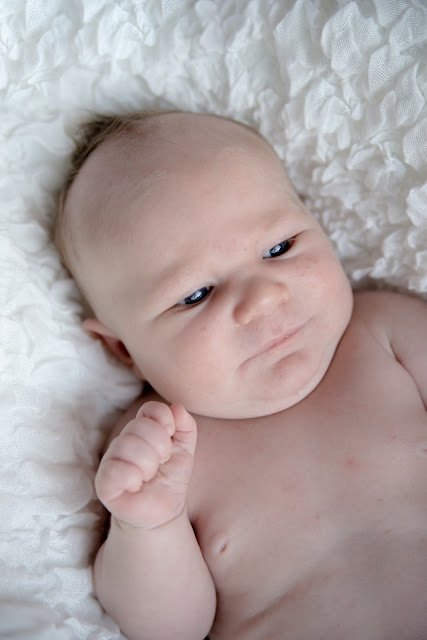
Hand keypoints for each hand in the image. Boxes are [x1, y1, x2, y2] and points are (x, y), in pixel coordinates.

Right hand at [95, 401, 196, 528]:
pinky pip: (115, 470)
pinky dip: (132, 477)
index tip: (171, 435)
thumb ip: (186, 427)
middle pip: (140, 426)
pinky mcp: (104, 483)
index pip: (149, 410)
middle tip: (161, 462)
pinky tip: (137, 485)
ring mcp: (111, 460)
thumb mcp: (185, 450)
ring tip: (149, 475)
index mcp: (141, 430)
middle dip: (160, 445)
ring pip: (127, 445)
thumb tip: (177, 408)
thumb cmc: (170, 477)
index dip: (164, 419)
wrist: (163, 510)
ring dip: (148, 463)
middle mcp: (123, 441)